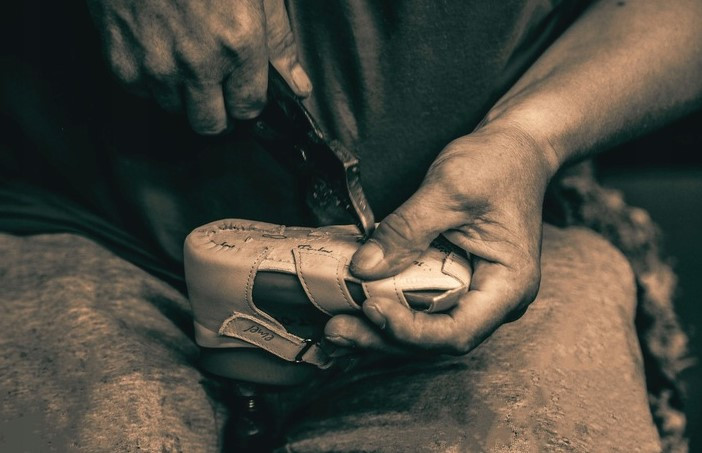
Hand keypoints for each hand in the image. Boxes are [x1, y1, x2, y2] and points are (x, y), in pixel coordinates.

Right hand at [87, 0, 311, 133]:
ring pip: (176, 111)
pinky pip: (142, 93)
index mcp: (238, 44)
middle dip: (219, 111)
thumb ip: (278, 41)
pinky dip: (151, 80)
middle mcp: (197, 64)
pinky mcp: (121, 61)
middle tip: (217, 86)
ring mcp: (156, 66)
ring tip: (184, 56)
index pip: (249, 108)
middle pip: (212, 125)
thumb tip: (299, 86)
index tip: (243, 90)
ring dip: (183, 94)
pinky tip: (158, 48)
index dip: (248, 101)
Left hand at [325, 125, 558, 354]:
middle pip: (436, 338)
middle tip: (337, 332)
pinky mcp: (456, 282)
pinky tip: (356, 305)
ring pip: (425, 327)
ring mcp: (476, 294)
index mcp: (509, 284)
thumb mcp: (449, 188)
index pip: (458, 330)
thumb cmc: (498, 164)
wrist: (515, 148)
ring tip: (337, 327)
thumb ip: (406, 230)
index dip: (411, 330)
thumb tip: (364, 268)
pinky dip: (390, 307)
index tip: (371, 308)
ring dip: (380, 329)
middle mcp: (495, 300)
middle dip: (384, 337)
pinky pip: (422, 305)